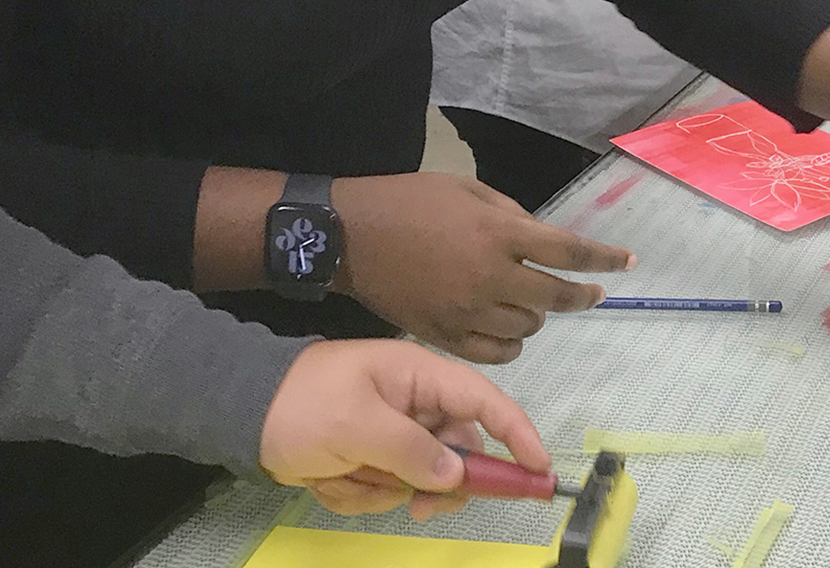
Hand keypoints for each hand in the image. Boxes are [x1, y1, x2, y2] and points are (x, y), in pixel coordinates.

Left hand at [260, 340, 550, 519]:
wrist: (235, 412)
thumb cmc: (300, 406)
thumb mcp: (356, 426)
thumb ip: (412, 451)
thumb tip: (455, 477)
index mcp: (419, 376)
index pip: (485, 402)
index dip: (518, 435)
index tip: (539, 471)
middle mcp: (414, 403)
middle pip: (457, 452)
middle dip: (434, 483)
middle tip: (416, 507)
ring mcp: (392, 432)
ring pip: (419, 478)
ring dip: (381, 488)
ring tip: (340, 476)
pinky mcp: (370, 457)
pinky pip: (386, 488)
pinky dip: (358, 492)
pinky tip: (326, 478)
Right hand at [332, 172, 635, 362]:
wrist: (347, 236)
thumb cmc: (409, 201)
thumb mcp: (468, 189)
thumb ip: (513, 216)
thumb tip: (547, 241)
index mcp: (499, 233)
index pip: (570, 252)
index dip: (605, 258)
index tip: (629, 261)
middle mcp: (490, 277)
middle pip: (557, 297)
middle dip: (583, 295)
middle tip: (592, 292)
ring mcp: (466, 311)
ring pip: (530, 327)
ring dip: (540, 314)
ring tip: (532, 300)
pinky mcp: (444, 336)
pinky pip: (498, 353)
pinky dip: (513, 343)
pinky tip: (510, 328)